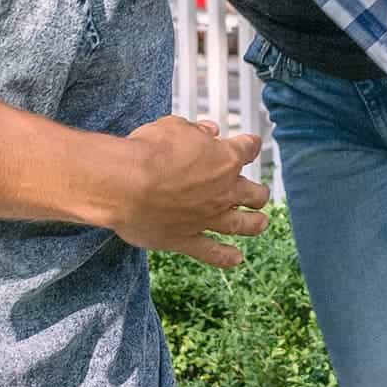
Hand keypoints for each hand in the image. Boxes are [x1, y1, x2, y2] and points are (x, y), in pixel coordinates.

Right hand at [109, 115, 270, 268]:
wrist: (125, 185)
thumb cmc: (147, 151)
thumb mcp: (173, 127)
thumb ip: (195, 130)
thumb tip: (208, 131)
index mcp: (224, 159)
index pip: (247, 149)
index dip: (249, 145)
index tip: (250, 144)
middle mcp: (223, 192)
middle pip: (254, 194)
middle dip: (258, 193)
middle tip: (259, 194)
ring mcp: (207, 218)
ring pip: (241, 225)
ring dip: (254, 224)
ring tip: (262, 224)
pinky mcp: (186, 240)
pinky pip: (212, 252)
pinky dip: (225, 257)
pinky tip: (235, 259)